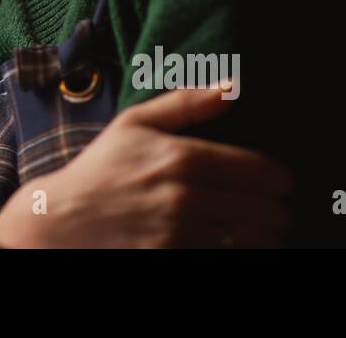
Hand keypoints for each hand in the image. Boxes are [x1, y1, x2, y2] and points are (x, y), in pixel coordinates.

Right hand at [0, 82, 293, 247]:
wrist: (61, 221)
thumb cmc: (101, 169)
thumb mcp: (136, 123)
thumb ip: (188, 103)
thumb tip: (233, 85)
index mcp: (182, 157)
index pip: (262, 171)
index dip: (282, 178)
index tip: (283, 182)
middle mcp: (186, 197)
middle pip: (266, 209)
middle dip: (278, 209)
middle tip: (276, 208)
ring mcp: (180, 235)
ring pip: (254, 239)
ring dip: (266, 235)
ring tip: (261, 229)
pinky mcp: (173, 260)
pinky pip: (228, 258)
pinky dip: (241, 251)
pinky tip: (234, 243)